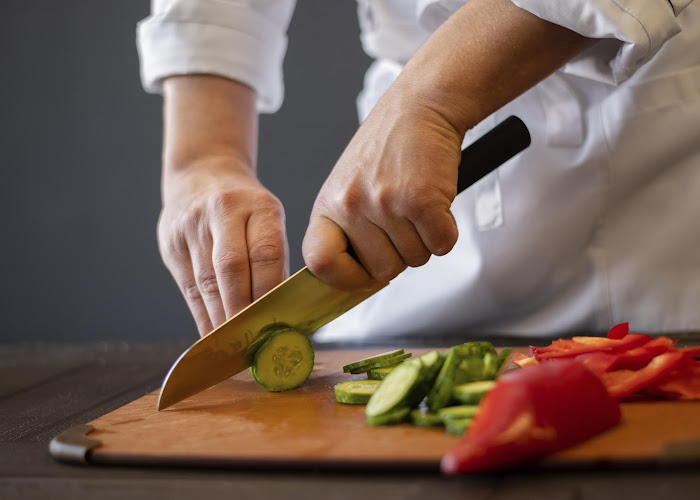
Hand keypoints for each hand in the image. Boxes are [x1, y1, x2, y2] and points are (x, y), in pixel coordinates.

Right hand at [158, 157, 288, 335]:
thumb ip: (273, 258)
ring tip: (233, 346)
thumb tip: (280, 312)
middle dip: (242, 311)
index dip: (269, 292)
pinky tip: (212, 336)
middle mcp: (223, 211)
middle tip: (253, 342)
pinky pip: (188, 287)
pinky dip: (201, 315)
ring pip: (206, 281)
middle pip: (231, 269)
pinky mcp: (171, 242)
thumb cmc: (246, 207)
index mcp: (259, 206)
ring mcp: (193, 226)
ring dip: (220, 319)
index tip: (276, 323)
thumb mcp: (268, 217)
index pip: (266, 253)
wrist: (202, 171)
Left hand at [302, 85, 463, 290]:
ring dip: (425, 239)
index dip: (345, 278)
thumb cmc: (388, 147)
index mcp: (328, 205)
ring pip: (415, 260)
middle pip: (382, 271)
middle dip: (400, 254)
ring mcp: (385, 203)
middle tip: (404, 221)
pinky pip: (441, 245)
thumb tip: (358, 280)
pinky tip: (437, 203)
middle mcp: (351, 205)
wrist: (421, 105)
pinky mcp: (421, 199)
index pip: (320, 263)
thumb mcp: (350, 186)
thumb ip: (349, 229)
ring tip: (418, 204)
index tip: (362, 274)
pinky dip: (447, 231)